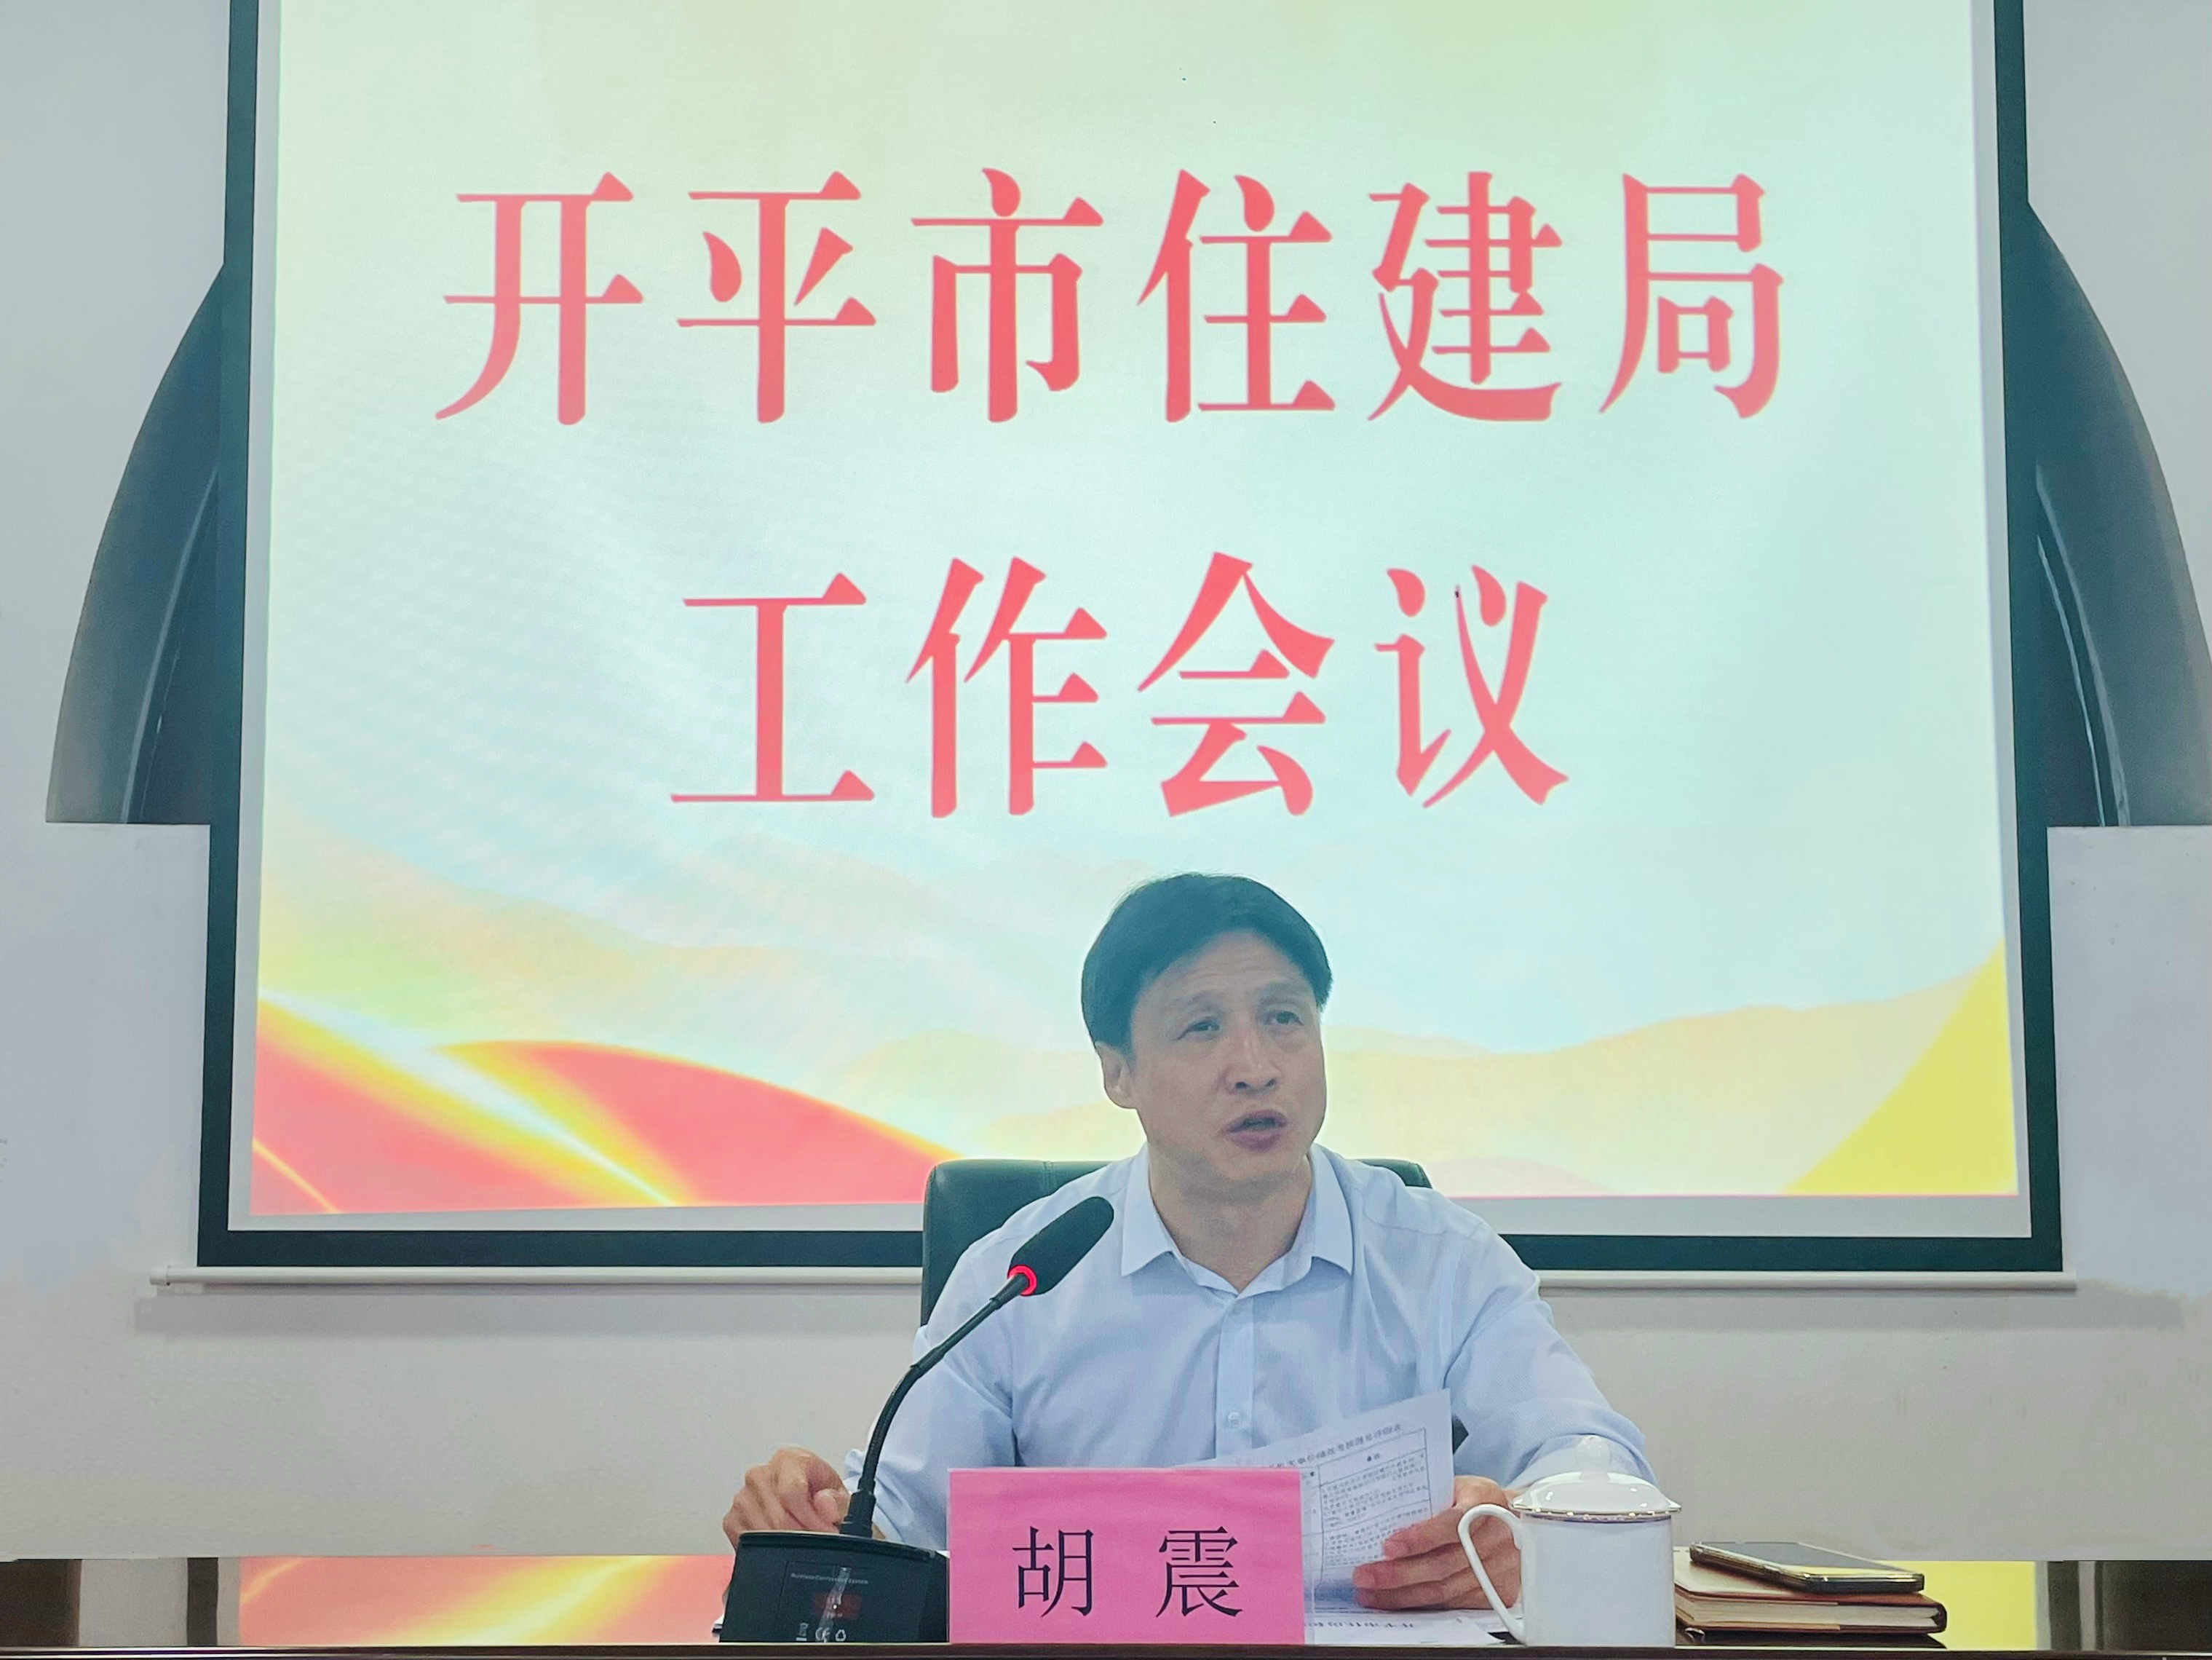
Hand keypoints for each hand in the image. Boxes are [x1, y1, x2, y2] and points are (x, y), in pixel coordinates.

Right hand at [724, 1446, 849, 1544]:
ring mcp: (743, 1497)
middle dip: (803, 1537)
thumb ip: (838, 1500)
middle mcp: (760, 1474)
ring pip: (762, 1534)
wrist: (805, 1499)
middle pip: (778, 1517)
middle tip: (819, 1544)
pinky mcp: (732, 1519)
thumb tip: (824, 1504)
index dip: (811, 1518)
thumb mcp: (838, 1493)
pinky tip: (781, 1545)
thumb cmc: (818, 1491)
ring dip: (785, 1546)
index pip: (791, 1491)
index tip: (825, 1532)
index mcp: (787, 1460)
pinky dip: (767, 1550)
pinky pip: (747, 1543)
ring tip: (803, 1544)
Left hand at [1350, 1476, 1519, 1610]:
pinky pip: (1454, 1605)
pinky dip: (1423, 1605)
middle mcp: (1497, 1536)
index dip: (1420, 1538)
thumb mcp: (1454, 1486)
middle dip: (1398, 1574)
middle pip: (1443, 1564)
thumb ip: (1427, 1500)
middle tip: (1365, 1576)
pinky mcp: (1500, 1592)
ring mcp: (1501, 1567)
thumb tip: (1378, 1520)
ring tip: (1372, 1593)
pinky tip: (1397, 1601)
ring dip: (1403, 1595)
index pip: (1451, 1524)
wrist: (1515, 1518)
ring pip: (1445, 1591)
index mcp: (1485, 1499)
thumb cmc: (1472, 1499)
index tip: (1388, 1546)